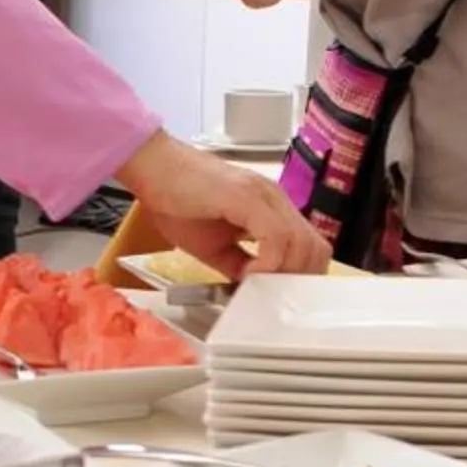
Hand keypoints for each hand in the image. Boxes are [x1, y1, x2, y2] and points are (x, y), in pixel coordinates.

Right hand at [112, 130, 325, 279]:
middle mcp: (275, 199)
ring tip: (257, 286)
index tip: (279, 296)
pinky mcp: (248, 197)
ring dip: (283, 274)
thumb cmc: (176, 201)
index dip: (300, 276)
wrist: (152, 169)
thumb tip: (252, 288)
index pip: (310, 246)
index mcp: (271, 209)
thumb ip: (238, 264)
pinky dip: (268, 263)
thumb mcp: (213, 246)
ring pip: (301, 243)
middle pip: (315, 248)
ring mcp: (264, 196)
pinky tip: (247, 274)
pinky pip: (276, 237)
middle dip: (297, 280)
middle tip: (270, 296)